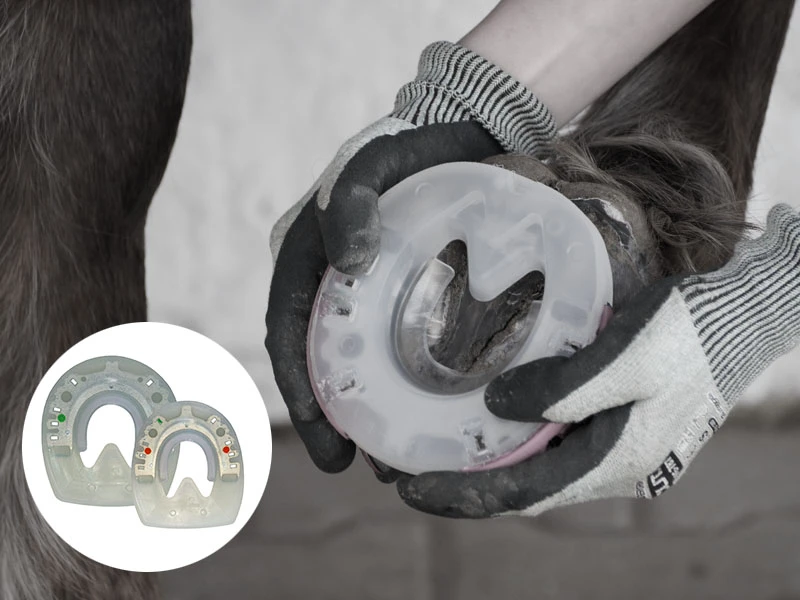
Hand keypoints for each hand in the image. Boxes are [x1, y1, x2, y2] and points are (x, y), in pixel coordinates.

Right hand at [265, 41, 555, 472]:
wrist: (456, 130)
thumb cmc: (407, 145)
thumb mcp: (369, 163)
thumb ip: (348, 201)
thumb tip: (346, 260)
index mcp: (301, 258)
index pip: (288, 337)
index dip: (301, 395)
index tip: (330, 447)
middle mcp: (323, 281)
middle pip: (317, 360)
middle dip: (333, 417)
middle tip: (360, 465)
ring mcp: (359, 289)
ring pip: (353, 360)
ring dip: (366, 410)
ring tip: (393, 457)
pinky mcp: (397, 291)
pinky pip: (388, 345)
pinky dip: (397, 383)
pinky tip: (421, 411)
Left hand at [397, 204, 799, 516]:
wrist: (744, 316)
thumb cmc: (692, 331)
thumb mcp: (629, 354)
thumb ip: (566, 388)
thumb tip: (499, 406)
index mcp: (616, 459)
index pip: (523, 493)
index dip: (464, 496)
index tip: (410, 487)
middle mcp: (612, 464)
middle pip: (524, 486)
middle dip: (465, 482)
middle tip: (407, 464)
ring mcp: (615, 446)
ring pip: (536, 465)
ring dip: (486, 459)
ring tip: (434, 441)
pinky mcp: (615, 422)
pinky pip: (553, 440)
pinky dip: (514, 435)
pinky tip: (489, 416)